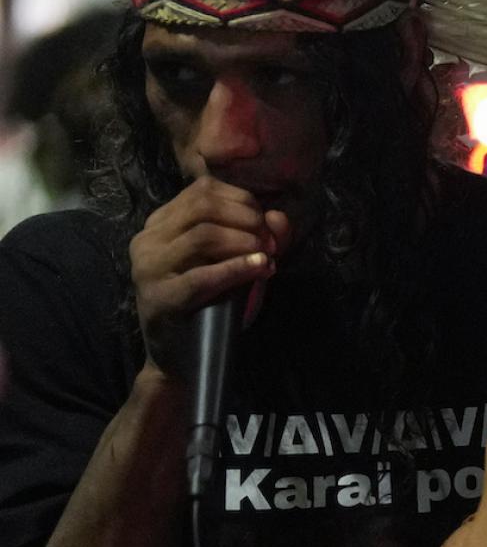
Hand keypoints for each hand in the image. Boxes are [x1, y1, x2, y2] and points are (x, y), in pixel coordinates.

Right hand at [129, 176, 285, 377]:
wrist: (182, 356)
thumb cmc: (211, 303)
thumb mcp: (237, 261)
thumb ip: (259, 235)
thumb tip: (278, 217)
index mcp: (161, 223)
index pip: (203, 190)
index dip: (243, 202)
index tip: (265, 226)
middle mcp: (148, 240)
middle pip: (204, 207)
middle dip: (248, 221)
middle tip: (269, 244)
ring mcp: (149, 268)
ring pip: (202, 236)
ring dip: (245, 244)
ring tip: (266, 259)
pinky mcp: (160, 298)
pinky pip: (202, 277)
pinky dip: (237, 269)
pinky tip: (260, 269)